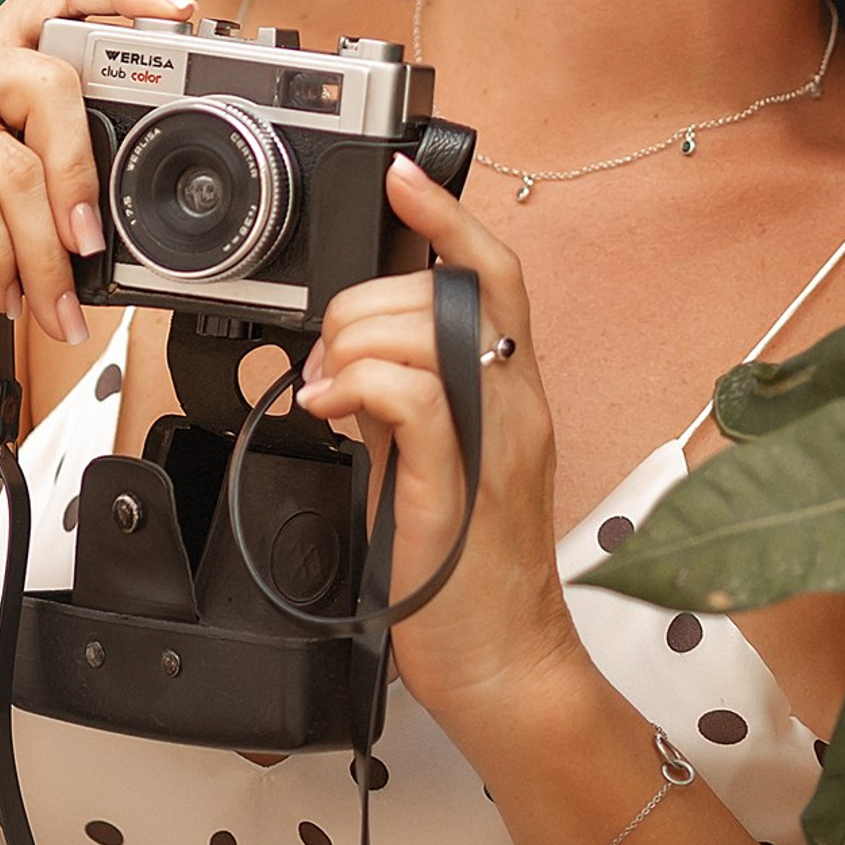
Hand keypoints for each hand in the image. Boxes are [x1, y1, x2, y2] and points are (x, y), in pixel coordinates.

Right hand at [0, 0, 198, 385]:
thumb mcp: (27, 191)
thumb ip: (66, 157)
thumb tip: (142, 175)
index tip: (178, 14)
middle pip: (51, 84)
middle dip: (82, 177)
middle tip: (90, 243)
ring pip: (16, 166)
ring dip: (45, 250)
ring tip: (50, 295)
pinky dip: (2, 260)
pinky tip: (0, 288)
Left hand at [296, 160, 586, 725]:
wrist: (505, 668)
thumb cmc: (468, 574)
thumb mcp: (438, 464)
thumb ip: (408, 405)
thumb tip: (354, 364)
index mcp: (515, 393)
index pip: (498, 275)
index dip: (451, 215)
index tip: (402, 176)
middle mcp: (515, 406)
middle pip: (444, 292)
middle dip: (366, 300)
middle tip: (330, 351)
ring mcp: (492, 444)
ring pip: (427, 330)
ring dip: (355, 342)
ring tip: (329, 389)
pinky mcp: (456, 486)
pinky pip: (414, 398)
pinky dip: (361, 384)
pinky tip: (332, 407)